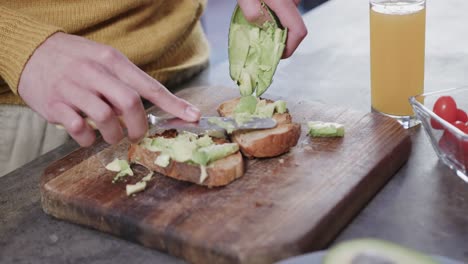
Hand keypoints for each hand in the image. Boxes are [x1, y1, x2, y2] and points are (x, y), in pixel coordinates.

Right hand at [18, 32, 200, 146]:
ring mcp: (73, 88)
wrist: (30, 50)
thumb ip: (125, 82)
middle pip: (130, 104)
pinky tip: (88, 136)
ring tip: (111, 135)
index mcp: (112, 61)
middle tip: (137, 134)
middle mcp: (94, 72)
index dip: (174, 104)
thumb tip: (147, 111)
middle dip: (139, 126)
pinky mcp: (54, 104)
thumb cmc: (75, 59)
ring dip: (114, 135)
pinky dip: (88, 138)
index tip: (193, 117)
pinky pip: (78, 128)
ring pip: (106, 119)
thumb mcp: (103, 59)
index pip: (149, 86)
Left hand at [237, 0, 306, 57]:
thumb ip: (254, 15)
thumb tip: (266, 28)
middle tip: (259, 32)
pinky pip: (285, 7)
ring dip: (275, 21)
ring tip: (257, 12)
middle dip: (278, 33)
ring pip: (288, 15)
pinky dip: (274, 11)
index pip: (299, 32)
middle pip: (292, 25)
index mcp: (284, 2)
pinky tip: (261, 4)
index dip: (290, 48)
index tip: (278, 54)